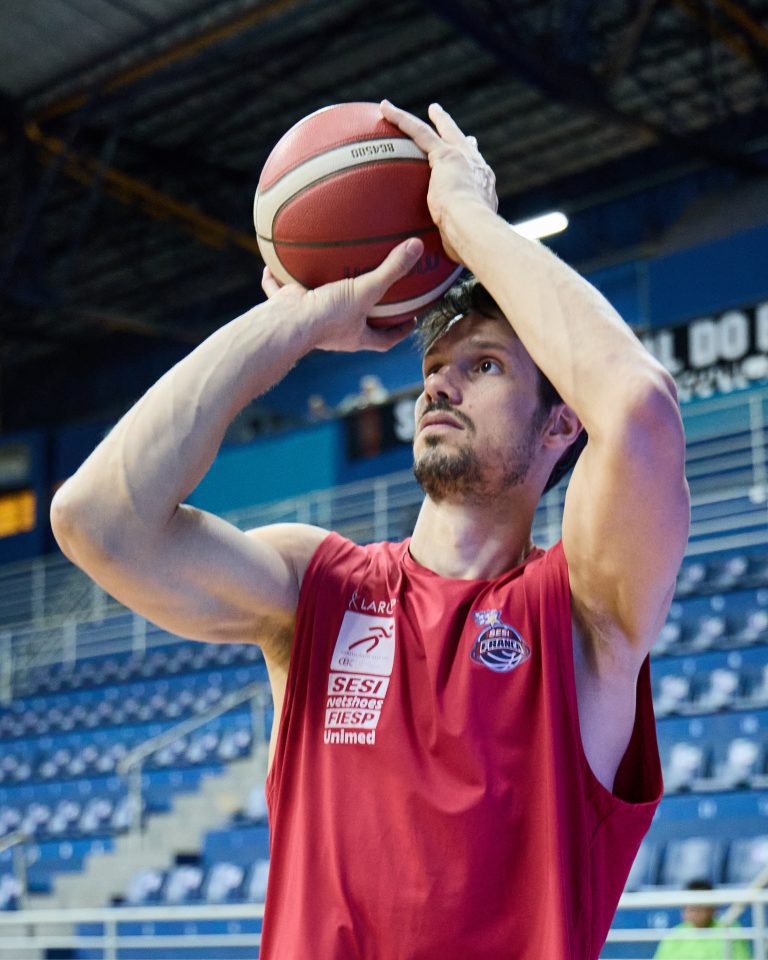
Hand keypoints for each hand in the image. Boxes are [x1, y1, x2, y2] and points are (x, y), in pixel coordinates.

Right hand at [261, 237, 423, 352]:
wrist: (287, 324)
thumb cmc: (328, 315)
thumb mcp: (365, 290)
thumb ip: (391, 270)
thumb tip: (418, 246)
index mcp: (354, 336)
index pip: (384, 340)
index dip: (399, 332)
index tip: (410, 320)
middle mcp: (333, 332)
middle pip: (354, 325)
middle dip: (364, 313)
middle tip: (376, 296)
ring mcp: (309, 321)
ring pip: (318, 308)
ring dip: (324, 293)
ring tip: (330, 274)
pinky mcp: (287, 310)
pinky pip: (280, 293)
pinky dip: (276, 281)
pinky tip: (274, 264)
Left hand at [380, 101, 497, 260]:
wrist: (474, 230)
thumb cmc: (470, 245)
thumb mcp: (462, 244)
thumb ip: (452, 245)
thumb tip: (445, 260)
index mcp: (484, 189)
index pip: (475, 173)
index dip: (470, 164)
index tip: (467, 157)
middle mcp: (477, 168)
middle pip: (463, 144)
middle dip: (453, 132)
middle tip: (443, 119)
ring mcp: (462, 159)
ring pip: (437, 133)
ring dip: (419, 120)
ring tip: (403, 112)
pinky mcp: (445, 156)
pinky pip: (419, 133)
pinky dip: (401, 120)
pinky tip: (384, 109)